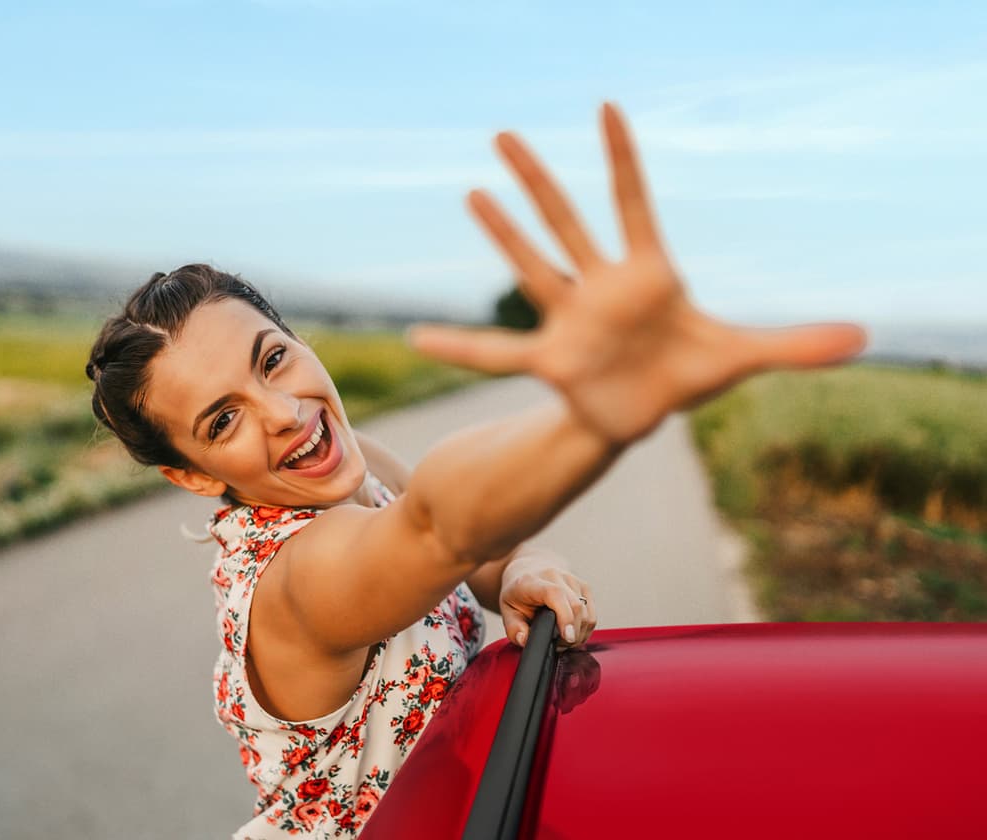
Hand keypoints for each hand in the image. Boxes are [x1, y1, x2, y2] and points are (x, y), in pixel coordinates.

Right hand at [407, 102, 868, 445]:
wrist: (644, 412)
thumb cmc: (687, 373)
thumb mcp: (744, 357)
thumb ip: (794, 344)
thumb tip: (863, 337)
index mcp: (645, 272)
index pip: (632, 203)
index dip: (622, 158)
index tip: (606, 108)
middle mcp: (598, 285)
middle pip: (565, 222)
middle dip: (537, 179)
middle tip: (504, 135)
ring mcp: (569, 318)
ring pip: (531, 267)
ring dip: (504, 233)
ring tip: (474, 192)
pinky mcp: (550, 360)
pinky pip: (496, 354)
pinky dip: (459, 349)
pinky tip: (417, 339)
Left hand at [499, 562, 595, 651]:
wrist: (529, 569)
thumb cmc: (518, 591)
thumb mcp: (506, 609)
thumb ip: (513, 628)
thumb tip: (525, 640)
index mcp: (533, 581)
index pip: (555, 594)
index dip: (565, 617)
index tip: (567, 636)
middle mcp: (555, 576)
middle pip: (577, 607)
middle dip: (572, 634)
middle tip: (559, 645)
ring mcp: (573, 580)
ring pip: (587, 613)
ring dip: (579, 633)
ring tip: (564, 639)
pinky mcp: (584, 587)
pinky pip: (592, 613)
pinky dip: (585, 627)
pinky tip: (572, 631)